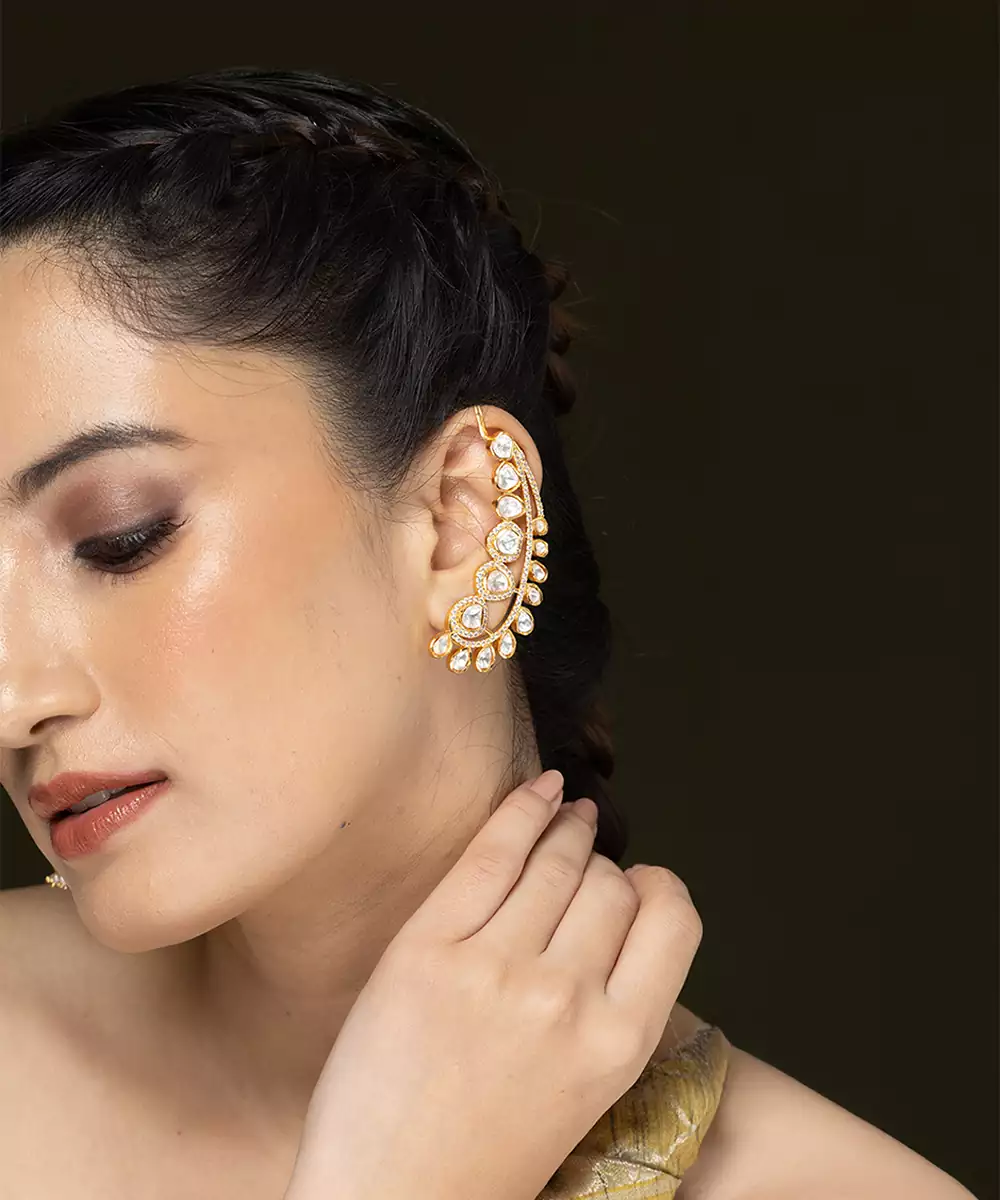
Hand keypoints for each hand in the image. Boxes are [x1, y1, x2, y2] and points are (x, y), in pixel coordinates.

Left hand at [283, 770, 702, 1199]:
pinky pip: (489, 854)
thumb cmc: (490, 1154)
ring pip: (555, 862)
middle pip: (609, 884)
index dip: (659, 890)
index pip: (672, 919)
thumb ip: (612, 1003)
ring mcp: (494, 968)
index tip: (642, 884)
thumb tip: (616, 909)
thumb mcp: (586, 1092)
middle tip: (587, 861)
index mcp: (619, 1044)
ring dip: (566, 829)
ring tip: (567, 813)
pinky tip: (539, 791)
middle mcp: (566, 998)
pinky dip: (521, 811)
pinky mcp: (426, 949)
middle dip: (602, 867)